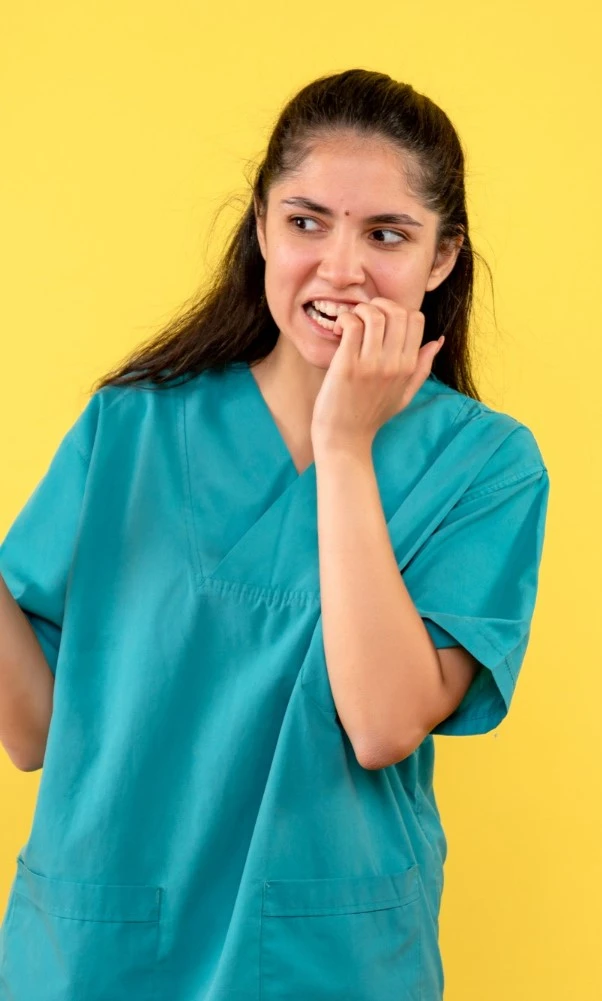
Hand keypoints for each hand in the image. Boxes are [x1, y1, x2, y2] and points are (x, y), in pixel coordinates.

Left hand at [310, 297, 443, 453]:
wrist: (345, 438)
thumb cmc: (372, 415)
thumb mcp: (404, 394)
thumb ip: (422, 368)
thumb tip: (438, 341)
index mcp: (408, 367)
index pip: (416, 318)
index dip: (397, 310)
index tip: (380, 320)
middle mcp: (394, 364)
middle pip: (397, 311)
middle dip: (378, 304)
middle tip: (362, 317)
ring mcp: (371, 365)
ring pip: (374, 314)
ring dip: (359, 310)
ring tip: (349, 323)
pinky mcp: (347, 366)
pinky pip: (352, 325)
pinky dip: (344, 320)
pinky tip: (338, 331)